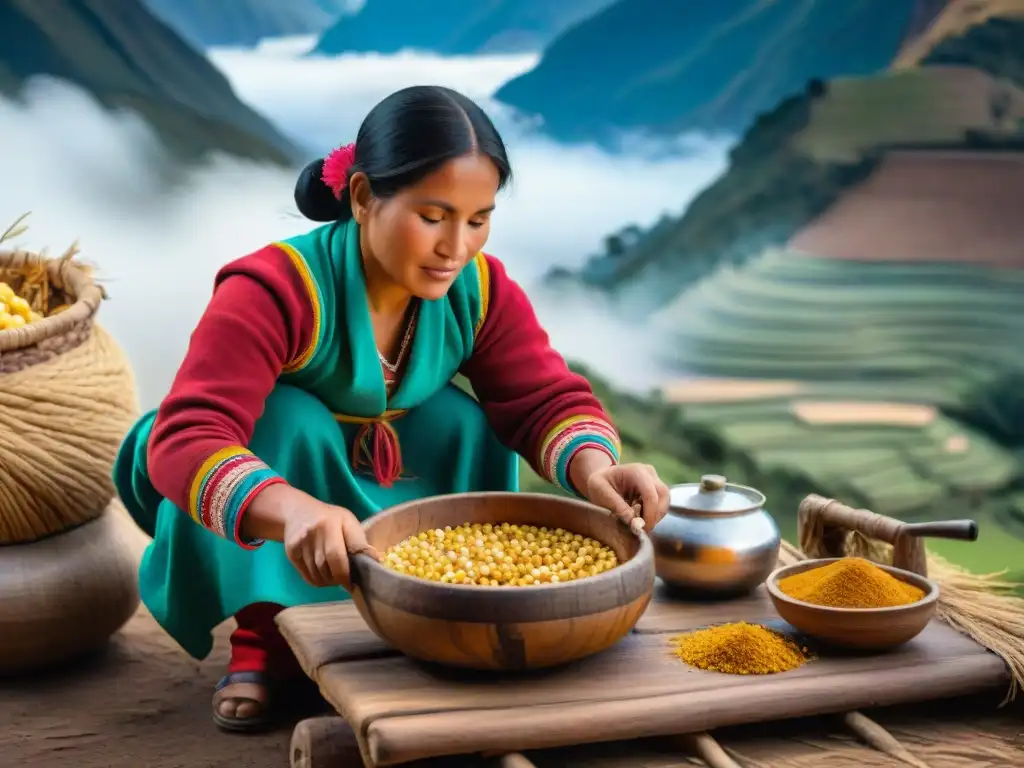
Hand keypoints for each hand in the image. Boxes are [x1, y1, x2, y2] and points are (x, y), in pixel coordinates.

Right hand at [248, 485, 379, 589]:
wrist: (298, 511)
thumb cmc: (330, 518)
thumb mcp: (348, 522)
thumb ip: (359, 542)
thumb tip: (374, 562)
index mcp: (331, 523)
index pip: (338, 556)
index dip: (348, 573)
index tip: (356, 583)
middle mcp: (314, 533)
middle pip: (328, 568)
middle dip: (340, 578)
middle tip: (347, 580)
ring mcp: (300, 544)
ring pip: (318, 575)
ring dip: (330, 581)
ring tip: (335, 575)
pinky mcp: (291, 553)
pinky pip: (308, 577)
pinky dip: (319, 581)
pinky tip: (324, 574)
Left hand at [585, 462, 669, 532]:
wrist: (602, 478)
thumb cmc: (599, 483)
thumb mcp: (600, 492)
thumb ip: (616, 505)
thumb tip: (634, 522)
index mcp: (636, 471)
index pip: (650, 493)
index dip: (650, 513)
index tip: (641, 528)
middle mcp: (649, 473)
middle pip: (663, 495)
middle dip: (655, 515)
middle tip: (643, 528)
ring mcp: (654, 479)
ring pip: (665, 500)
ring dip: (655, 515)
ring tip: (640, 523)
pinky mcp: (655, 488)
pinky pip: (661, 502)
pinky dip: (653, 513)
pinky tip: (640, 517)